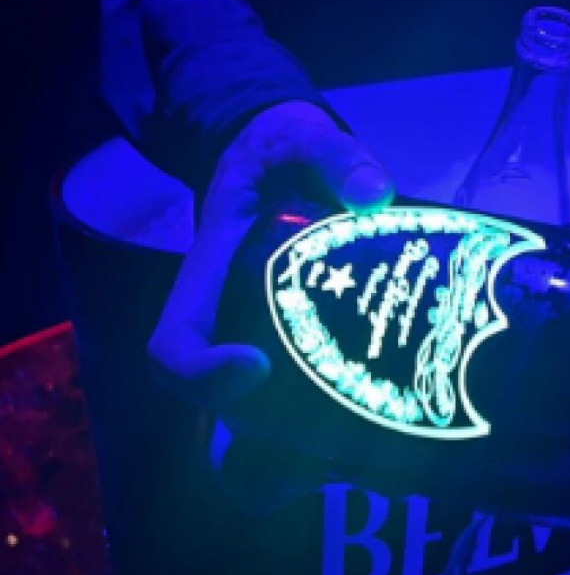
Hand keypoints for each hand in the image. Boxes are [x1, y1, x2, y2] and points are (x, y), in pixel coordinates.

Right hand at [148, 101, 394, 415]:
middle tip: (337, 414)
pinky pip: (301, 394)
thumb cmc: (285, 147)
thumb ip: (338, 157)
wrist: (288, 152)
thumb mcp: (306, 138)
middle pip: (217, 400)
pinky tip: (389, 415)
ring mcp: (261, 332)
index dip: (200, 372)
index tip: (258, 366)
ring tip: (366, 427)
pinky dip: (331, 418)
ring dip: (301, 436)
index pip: (174, 343)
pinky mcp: (300, 338)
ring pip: (258, 411)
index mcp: (212, 271)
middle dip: (266, 425)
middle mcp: (227, 315)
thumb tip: (374, 196)